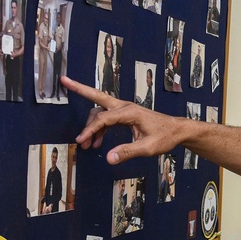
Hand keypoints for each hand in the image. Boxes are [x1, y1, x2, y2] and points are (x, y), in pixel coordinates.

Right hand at [61, 76, 181, 163]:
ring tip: (85, 145)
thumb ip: (128, 152)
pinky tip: (96, 142)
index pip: (103, 118)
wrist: (176, 131)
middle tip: (64, 81)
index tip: (81, 141)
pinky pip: (106, 119)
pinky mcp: (125, 115)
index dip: (90, 130)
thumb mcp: (148, 148)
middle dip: (80, 89)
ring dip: (91, 126)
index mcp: (130, 112)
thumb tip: (109, 158)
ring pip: (100, 112)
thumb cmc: (165, 137)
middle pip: (98, 96)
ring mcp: (124, 110)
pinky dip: (99, 129)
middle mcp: (125, 107)